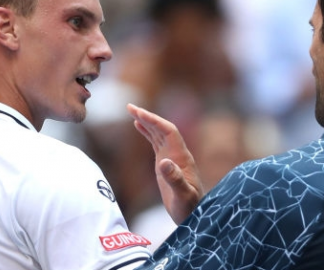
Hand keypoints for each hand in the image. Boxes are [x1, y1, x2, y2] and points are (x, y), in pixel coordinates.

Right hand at [127, 103, 203, 223]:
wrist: (193, 215)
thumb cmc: (189, 208)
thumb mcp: (183, 196)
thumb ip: (175, 179)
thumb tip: (164, 162)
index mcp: (182, 157)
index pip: (169, 131)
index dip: (155, 121)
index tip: (139, 113)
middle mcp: (177, 153)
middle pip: (162, 128)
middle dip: (148, 117)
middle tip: (129, 107)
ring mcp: (172, 157)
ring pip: (159, 133)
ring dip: (146, 121)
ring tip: (131, 111)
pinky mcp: (166, 163)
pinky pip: (156, 142)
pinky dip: (147, 132)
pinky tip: (138, 126)